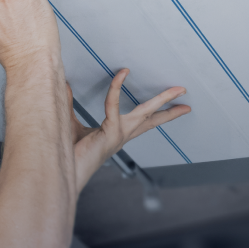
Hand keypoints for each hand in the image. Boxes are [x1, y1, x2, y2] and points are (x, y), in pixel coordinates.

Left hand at [68, 69, 190, 191]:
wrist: (64, 173)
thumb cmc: (67, 153)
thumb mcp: (70, 124)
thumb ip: (69, 105)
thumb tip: (64, 85)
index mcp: (118, 134)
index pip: (143, 121)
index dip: (156, 110)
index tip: (166, 100)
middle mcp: (122, 135)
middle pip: (152, 118)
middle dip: (170, 107)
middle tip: (184, 93)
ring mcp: (119, 135)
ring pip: (146, 113)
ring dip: (162, 100)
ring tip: (177, 90)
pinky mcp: (110, 133)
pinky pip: (114, 105)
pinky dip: (117, 88)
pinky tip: (122, 74)